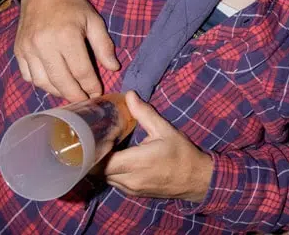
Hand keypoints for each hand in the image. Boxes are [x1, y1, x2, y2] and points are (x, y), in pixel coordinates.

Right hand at [14, 0, 119, 101]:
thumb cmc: (72, 6)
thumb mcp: (94, 20)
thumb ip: (104, 45)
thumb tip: (114, 68)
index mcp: (67, 36)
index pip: (81, 71)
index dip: (91, 86)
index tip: (98, 93)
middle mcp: (45, 44)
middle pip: (61, 81)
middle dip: (75, 95)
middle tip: (85, 101)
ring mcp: (28, 49)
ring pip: (43, 82)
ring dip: (58, 92)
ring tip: (71, 93)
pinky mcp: (18, 51)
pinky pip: (29, 76)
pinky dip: (41, 84)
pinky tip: (53, 83)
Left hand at [99, 91, 213, 202]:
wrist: (197, 179)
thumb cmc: (182, 153)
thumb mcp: (164, 129)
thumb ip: (144, 113)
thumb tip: (129, 95)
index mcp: (136, 162)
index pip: (100, 162)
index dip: (93, 150)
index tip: (92, 135)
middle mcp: (130, 179)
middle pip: (98, 171)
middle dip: (94, 156)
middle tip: (95, 139)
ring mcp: (131, 189)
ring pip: (104, 178)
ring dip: (101, 165)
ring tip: (103, 148)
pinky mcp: (133, 194)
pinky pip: (114, 182)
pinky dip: (110, 172)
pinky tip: (115, 159)